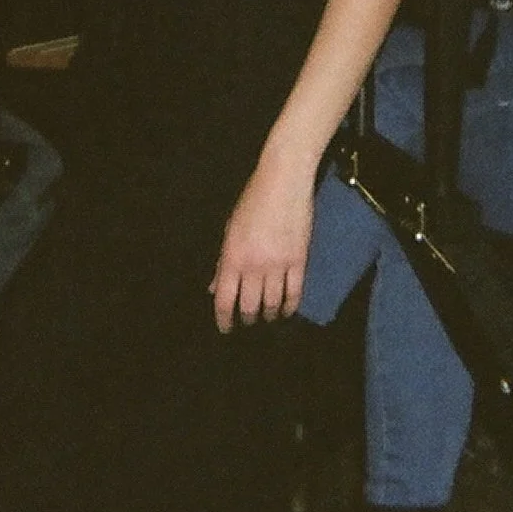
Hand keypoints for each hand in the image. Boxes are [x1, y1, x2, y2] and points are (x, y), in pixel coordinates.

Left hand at [211, 151, 314, 332]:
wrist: (283, 183)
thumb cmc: (252, 202)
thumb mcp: (229, 231)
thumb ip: (223, 263)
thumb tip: (214, 288)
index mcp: (232, 258)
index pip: (224, 299)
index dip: (223, 319)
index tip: (225, 328)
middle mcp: (253, 266)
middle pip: (249, 307)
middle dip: (247, 319)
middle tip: (248, 322)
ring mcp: (277, 265)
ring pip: (273, 304)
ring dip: (269, 315)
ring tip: (269, 317)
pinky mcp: (299, 261)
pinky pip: (295, 293)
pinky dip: (290, 306)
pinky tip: (287, 311)